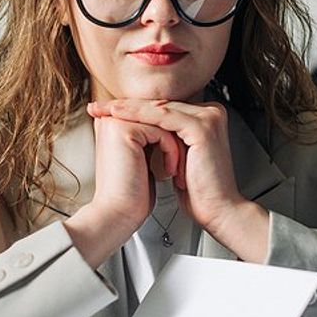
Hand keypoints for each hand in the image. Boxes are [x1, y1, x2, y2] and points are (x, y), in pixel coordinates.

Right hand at [64, 110, 182, 267]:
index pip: (154, 116)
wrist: (119, 214)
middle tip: (185, 162)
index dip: (172, 135)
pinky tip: (170, 171)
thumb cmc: (132, 195)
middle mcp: (112, 119)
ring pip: (163, 122)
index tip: (182, 156)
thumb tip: (174, 129)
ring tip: (177, 169)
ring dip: (176, 147)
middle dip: (176, 139)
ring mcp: (116, 122)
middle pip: (160, 115)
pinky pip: (161, 131)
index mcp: (114, 124)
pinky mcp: (123, 130)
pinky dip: (172, 151)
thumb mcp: (145, 159)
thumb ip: (151, 139)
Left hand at [85, 99, 268, 261]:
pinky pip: (163, 117)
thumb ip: (165, 139)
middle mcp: (210, 113)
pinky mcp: (203, 127)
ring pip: (159, 108)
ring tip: (103, 109)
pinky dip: (138, 115)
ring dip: (127, 108)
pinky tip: (119, 115)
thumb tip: (138, 129)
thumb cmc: (199, 192)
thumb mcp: (176, 158)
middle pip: (160, 104)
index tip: (106, 111)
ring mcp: (209, 118)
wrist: (218, 211)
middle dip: (125, 105)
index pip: (163, 108)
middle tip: (98, 107)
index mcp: (205, 118)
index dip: (133, 108)